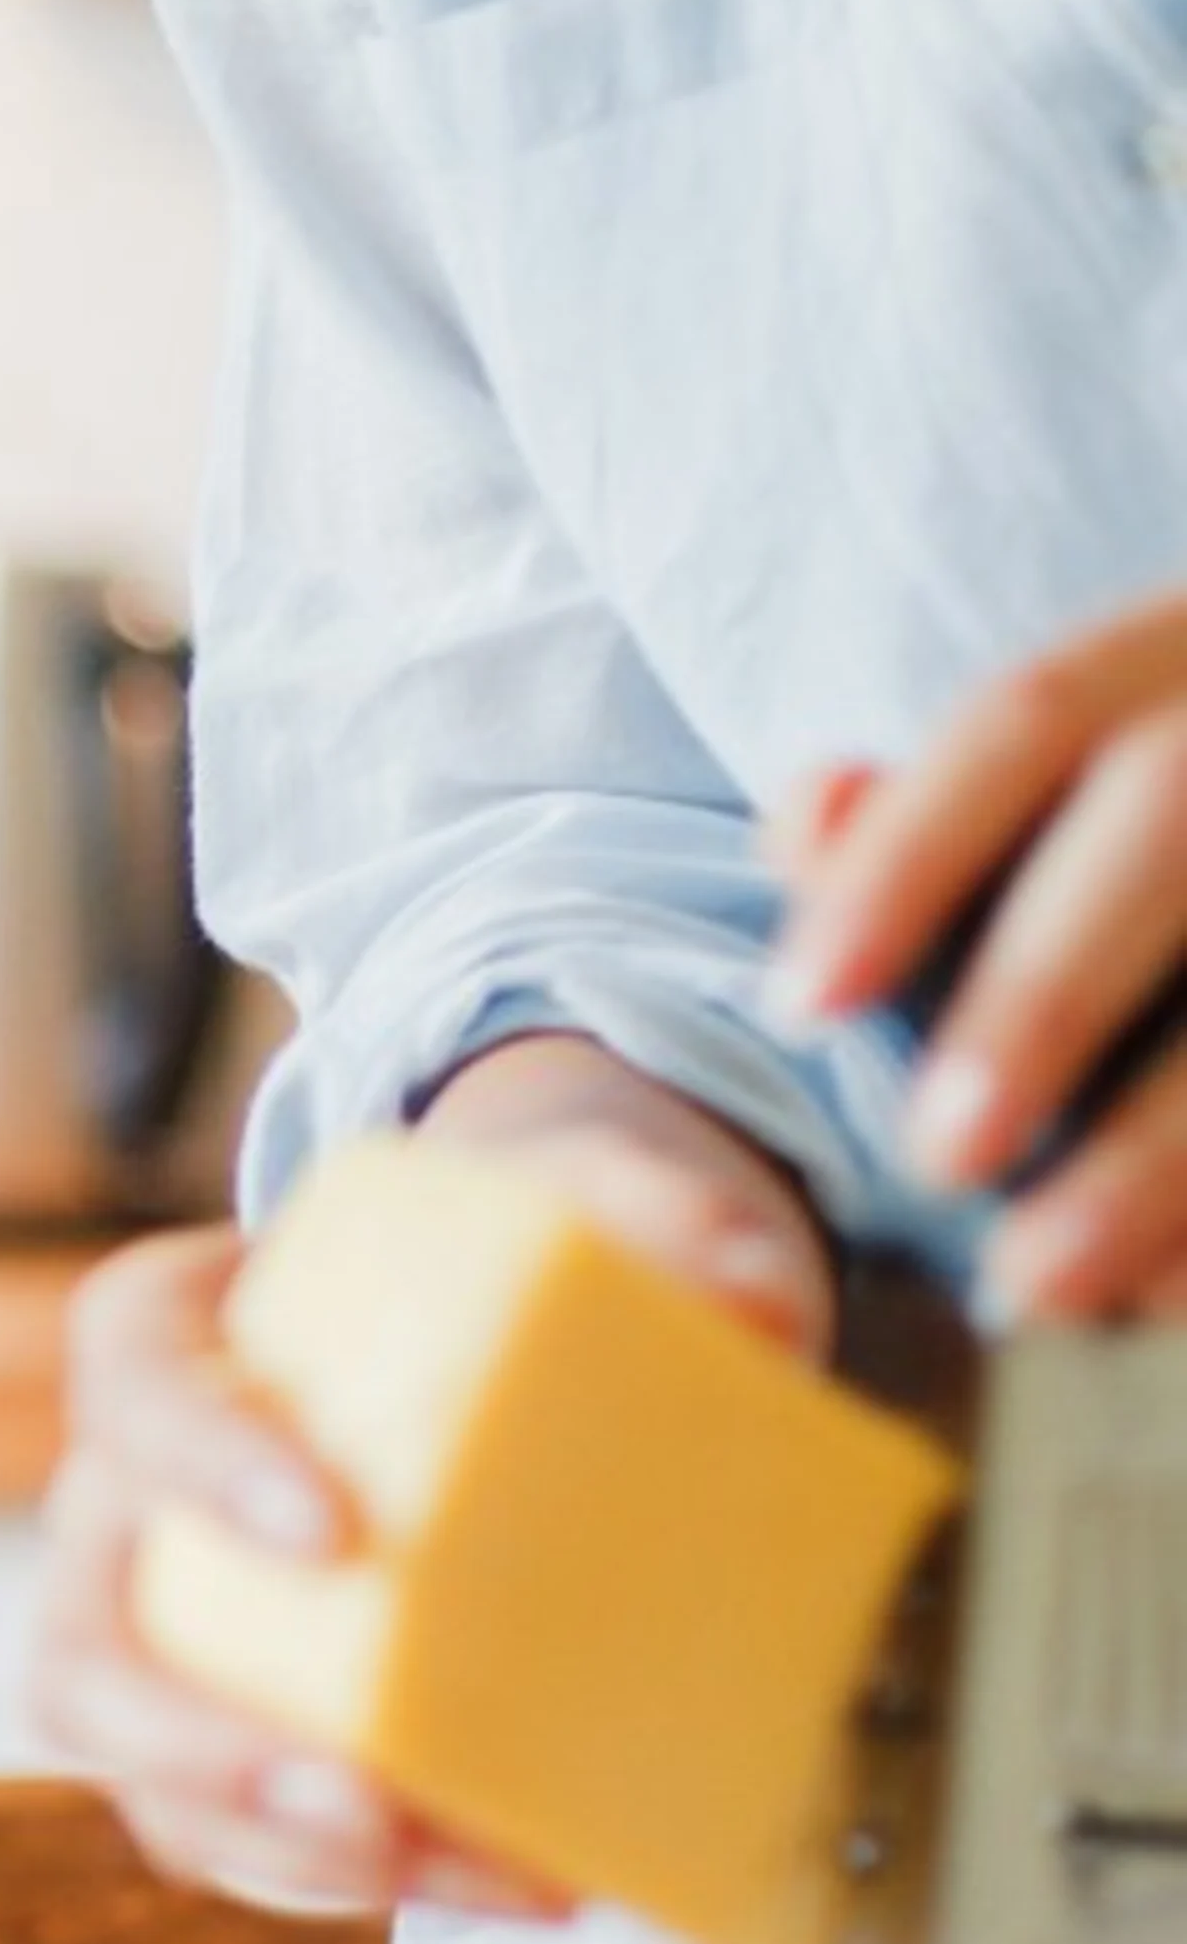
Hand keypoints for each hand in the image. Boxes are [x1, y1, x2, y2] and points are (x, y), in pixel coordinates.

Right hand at [27, 1045, 830, 1918]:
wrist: (489, 1335)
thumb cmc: (495, 1264)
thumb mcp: (579, 1199)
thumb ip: (660, 1218)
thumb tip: (762, 1306)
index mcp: (166, 1339)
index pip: (131, 1386)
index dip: (200, 1466)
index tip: (330, 1532)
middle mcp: (119, 1499)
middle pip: (85, 1637)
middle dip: (196, 1741)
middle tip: (354, 1794)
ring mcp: (144, 1628)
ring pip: (136, 1766)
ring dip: (268, 1841)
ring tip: (435, 1870)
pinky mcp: (207, 1729)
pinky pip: (222, 1831)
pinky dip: (343, 1878)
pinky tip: (494, 1879)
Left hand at [768, 586, 1186, 1317]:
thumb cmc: (1156, 858)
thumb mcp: (1070, 798)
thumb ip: (930, 822)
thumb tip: (807, 815)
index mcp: (1184, 644)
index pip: (1026, 720)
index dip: (901, 864)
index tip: (795, 1010)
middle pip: (1166, 814)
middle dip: (1041, 994)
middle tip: (935, 1161)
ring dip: (1158, 1148)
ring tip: (1041, 1285)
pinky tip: (1168, 1299)